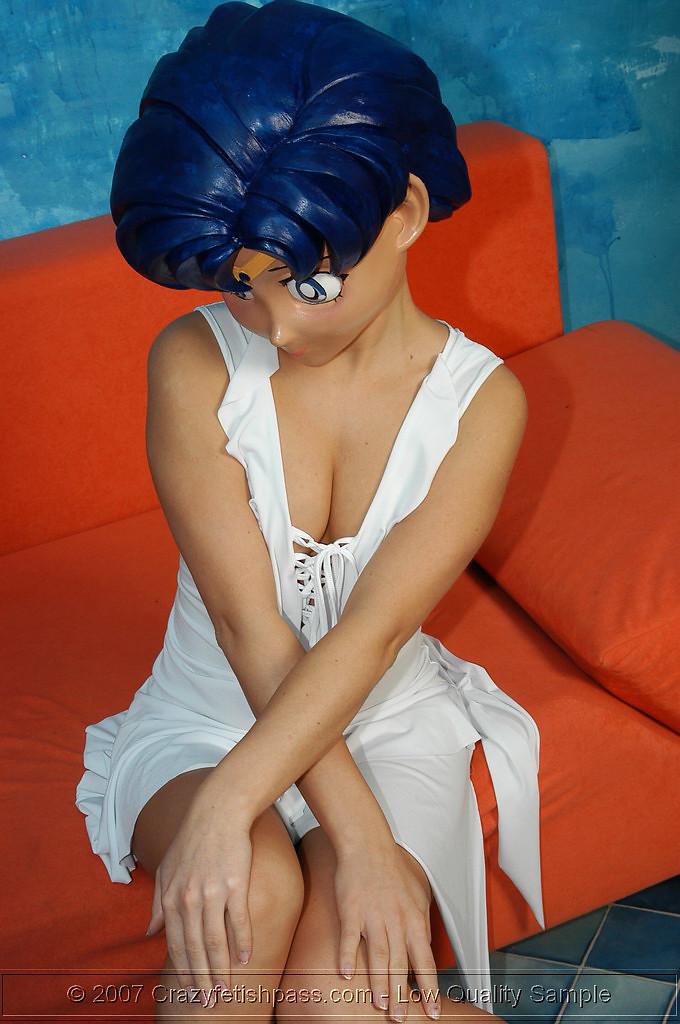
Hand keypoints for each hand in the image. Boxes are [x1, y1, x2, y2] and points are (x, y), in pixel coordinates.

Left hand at [145, 779, 253, 989]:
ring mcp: (212, 892)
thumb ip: (157, 903)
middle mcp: (188, 898)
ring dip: (220, 968)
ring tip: (225, 988)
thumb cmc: (191, 840)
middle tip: (207, 1000)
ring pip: (215, 940)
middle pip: (194, 948)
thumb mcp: (165, 869)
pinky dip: (241, 942)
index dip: (182, 970)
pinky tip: (245, 959)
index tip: (189, 989)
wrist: (218, 812)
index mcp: (170, 897)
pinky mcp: (235, 884)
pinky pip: (238, 920)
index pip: (175, 944)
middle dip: (200, 978)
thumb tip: (150, 933)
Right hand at [333, 837, 440, 1021]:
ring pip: (378, 955)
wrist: (368, 845)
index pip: (425, 961)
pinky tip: (346, 975)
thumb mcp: (418, 895)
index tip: (431, 1012)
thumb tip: (425, 949)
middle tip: (400, 1019)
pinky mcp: (351, 910)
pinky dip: (348, 957)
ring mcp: (372, 916)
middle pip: (401, 964)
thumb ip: (421, 924)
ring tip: (379, 1005)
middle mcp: (396, 920)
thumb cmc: (393, 870)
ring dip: (378, 982)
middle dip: (402, 994)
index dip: (429, 988)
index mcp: (414, 919)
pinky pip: (350, 938)